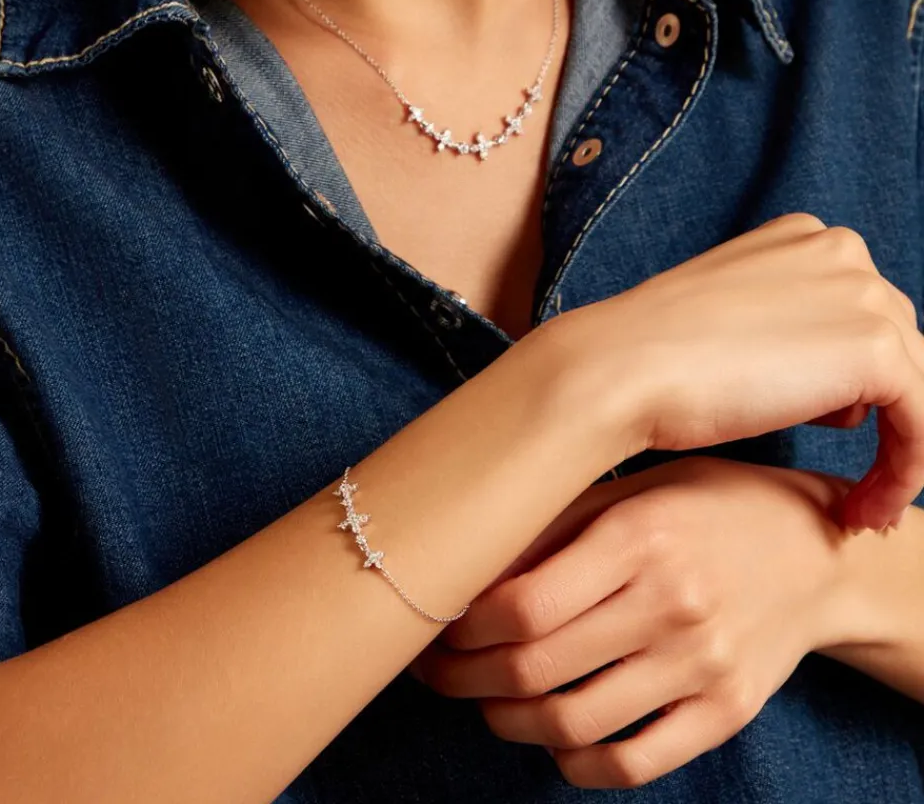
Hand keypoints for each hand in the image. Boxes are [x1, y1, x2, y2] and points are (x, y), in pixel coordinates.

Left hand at [408, 457, 865, 788]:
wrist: (815, 552)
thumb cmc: (707, 505)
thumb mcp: (634, 487)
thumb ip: (557, 525)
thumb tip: (473, 566)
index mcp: (640, 537)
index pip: (524, 604)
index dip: (463, 626)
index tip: (437, 622)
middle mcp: (671, 604)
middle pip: (536, 667)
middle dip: (463, 677)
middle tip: (436, 669)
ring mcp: (702, 666)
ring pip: (573, 723)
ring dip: (506, 721)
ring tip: (484, 701)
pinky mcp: (726, 712)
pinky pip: (635, 762)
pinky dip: (577, 764)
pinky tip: (552, 739)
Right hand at [542, 212, 923, 528]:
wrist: (619, 371)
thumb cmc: (652, 359)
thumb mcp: (728, 324)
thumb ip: (784, 330)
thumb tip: (830, 386)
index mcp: (801, 238)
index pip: (858, 314)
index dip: (850, 380)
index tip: (828, 433)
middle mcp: (841, 251)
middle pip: (896, 346)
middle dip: (874, 412)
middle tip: (845, 480)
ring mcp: (861, 295)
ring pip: (916, 387)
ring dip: (895, 453)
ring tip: (854, 507)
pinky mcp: (875, 349)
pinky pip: (922, 424)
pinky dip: (903, 475)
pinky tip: (864, 512)